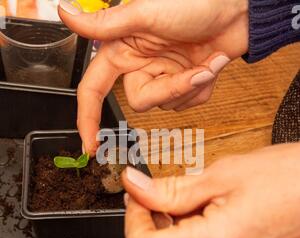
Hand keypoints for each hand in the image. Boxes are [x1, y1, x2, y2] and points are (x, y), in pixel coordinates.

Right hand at [59, 0, 248, 154]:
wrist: (237, 10)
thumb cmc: (194, 2)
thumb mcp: (145, 12)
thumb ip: (105, 23)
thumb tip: (65, 13)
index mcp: (124, 50)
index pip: (94, 88)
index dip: (88, 117)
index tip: (90, 143)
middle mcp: (141, 66)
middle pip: (140, 103)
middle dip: (168, 92)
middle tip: (191, 72)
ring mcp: (164, 77)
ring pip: (166, 106)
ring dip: (189, 87)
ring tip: (206, 61)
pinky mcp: (184, 84)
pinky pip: (187, 104)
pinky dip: (202, 88)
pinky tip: (210, 65)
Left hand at [122, 143, 299, 237]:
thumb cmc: (285, 178)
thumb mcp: (219, 176)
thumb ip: (169, 188)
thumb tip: (135, 186)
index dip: (132, 218)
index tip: (139, 195)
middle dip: (149, 220)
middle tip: (159, 191)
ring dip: (167, 225)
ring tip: (187, 196)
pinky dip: (184, 231)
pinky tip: (199, 208)